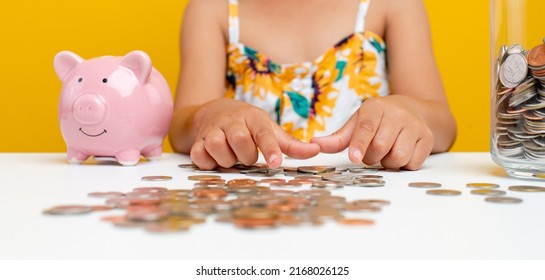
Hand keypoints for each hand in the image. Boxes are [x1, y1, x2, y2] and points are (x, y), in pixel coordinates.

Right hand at [190, 99, 319, 169]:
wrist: (211, 112)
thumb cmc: (246, 125)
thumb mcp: (269, 129)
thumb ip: (291, 144)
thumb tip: (316, 151)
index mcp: (252, 117)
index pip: (263, 132)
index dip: (270, 148)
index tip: (276, 163)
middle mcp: (231, 121)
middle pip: (239, 140)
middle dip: (246, 155)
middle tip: (248, 156)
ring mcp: (212, 130)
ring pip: (218, 147)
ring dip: (228, 159)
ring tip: (232, 157)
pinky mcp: (197, 142)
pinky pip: (200, 156)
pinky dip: (208, 162)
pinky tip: (215, 159)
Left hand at [310, 96, 433, 169]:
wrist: (414, 111)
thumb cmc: (378, 120)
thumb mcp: (357, 123)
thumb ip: (337, 138)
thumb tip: (314, 145)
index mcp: (376, 108)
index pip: (366, 127)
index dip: (359, 144)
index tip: (354, 158)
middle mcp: (397, 114)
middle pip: (380, 147)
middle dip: (372, 156)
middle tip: (372, 151)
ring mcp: (415, 126)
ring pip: (398, 157)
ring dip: (388, 162)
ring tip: (387, 151)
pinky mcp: (428, 139)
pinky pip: (413, 163)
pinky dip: (404, 164)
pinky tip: (402, 153)